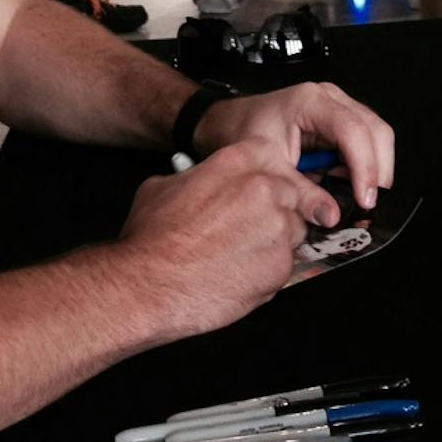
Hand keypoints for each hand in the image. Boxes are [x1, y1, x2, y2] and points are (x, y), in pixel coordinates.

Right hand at [117, 138, 338, 335]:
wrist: (148, 285)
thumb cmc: (151, 240)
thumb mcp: (164, 186)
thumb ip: (197, 177)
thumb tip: (199, 180)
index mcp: (237, 162)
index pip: (270, 156)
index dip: (265, 174)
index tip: (260, 188)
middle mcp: (264, 190)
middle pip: (289, 193)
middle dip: (274, 210)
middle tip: (247, 228)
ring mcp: (277, 228)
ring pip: (292, 230)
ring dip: (273, 241)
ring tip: (237, 255)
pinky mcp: (281, 266)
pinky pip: (284, 264)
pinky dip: (266, 272)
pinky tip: (237, 275)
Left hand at [193, 82, 396, 209]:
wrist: (231, 123)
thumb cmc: (244, 132)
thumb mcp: (267, 166)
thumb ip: (300, 193)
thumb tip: (331, 215)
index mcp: (310, 102)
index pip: (352, 131)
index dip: (364, 166)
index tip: (364, 197)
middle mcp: (330, 99)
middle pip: (376, 130)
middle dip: (377, 169)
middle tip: (367, 203)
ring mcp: (339, 108)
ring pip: (378, 136)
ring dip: (374, 169)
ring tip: (357, 197)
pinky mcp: (341, 122)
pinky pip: (366, 143)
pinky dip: (364, 167)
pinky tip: (350, 185)